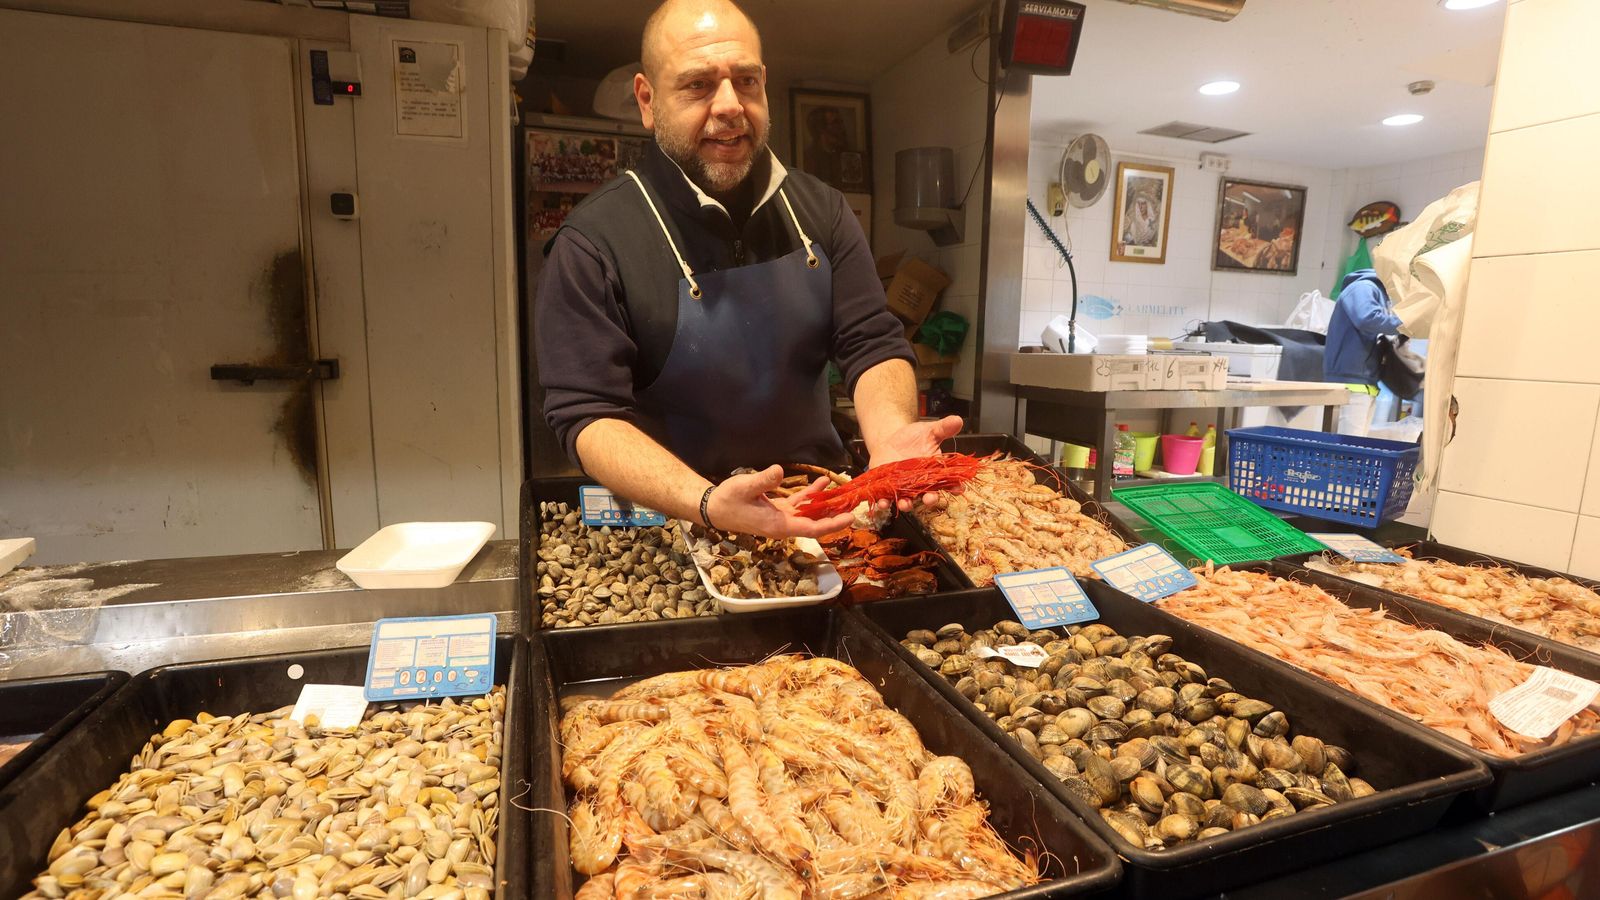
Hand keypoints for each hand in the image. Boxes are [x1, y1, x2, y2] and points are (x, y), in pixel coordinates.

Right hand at [705, 465, 854, 539]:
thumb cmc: (728, 500)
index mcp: (778, 525)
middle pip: (816, 523)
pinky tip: (823, 482)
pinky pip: (800, 504)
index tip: (850, 518)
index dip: (832, 524)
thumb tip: (780, 471)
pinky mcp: (778, 511)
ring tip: (844, 489)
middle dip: (835, 514)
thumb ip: (763, 480)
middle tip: (856, 503)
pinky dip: (812, 494)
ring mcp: (782, 518)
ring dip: (826, 502)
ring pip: (810, 513)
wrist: (714, 508)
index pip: (812, 529)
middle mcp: (783, 525)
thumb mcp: (744, 487)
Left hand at [867, 415, 963, 511]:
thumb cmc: (913, 438)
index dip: (954, 487)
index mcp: (935, 472)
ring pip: (907, 502)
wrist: (890, 440)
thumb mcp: (928, 431)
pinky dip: (884, 502)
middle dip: (930, 499)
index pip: (948, 482)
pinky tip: (882, 502)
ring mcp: (904, 489)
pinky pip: (886, 499)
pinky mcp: (888, 489)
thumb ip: (943, 428)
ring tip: (905, 504)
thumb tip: (958, 420)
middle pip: (928, 496)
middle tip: (930, 499)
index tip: (958, 488)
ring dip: (906, 505)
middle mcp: (921, 484)